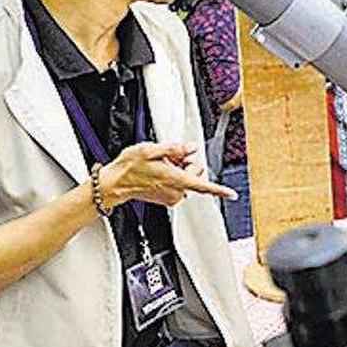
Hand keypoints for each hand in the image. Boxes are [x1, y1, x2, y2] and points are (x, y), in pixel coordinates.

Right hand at [97, 142, 235, 208]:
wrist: (114, 184)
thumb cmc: (129, 167)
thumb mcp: (151, 149)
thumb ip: (175, 148)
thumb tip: (191, 148)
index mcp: (174, 180)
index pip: (203, 186)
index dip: (219, 190)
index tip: (232, 194)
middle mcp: (176, 191)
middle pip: (196, 173)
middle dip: (187, 162)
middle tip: (168, 158)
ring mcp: (172, 197)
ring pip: (188, 177)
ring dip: (178, 168)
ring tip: (160, 165)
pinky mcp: (168, 199)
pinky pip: (180, 184)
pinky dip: (174, 175)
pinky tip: (159, 171)